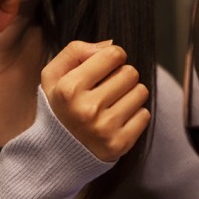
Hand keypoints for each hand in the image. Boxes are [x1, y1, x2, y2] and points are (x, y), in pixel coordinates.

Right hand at [41, 40, 149, 162]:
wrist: (59, 152)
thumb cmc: (60, 106)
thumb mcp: (53, 75)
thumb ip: (75, 51)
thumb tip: (110, 46)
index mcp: (69, 88)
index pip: (113, 55)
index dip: (112, 57)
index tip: (106, 66)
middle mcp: (87, 109)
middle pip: (130, 72)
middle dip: (122, 76)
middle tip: (108, 87)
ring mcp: (105, 128)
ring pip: (141, 92)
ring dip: (130, 94)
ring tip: (113, 103)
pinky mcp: (120, 143)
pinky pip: (144, 115)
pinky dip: (134, 114)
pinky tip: (118, 119)